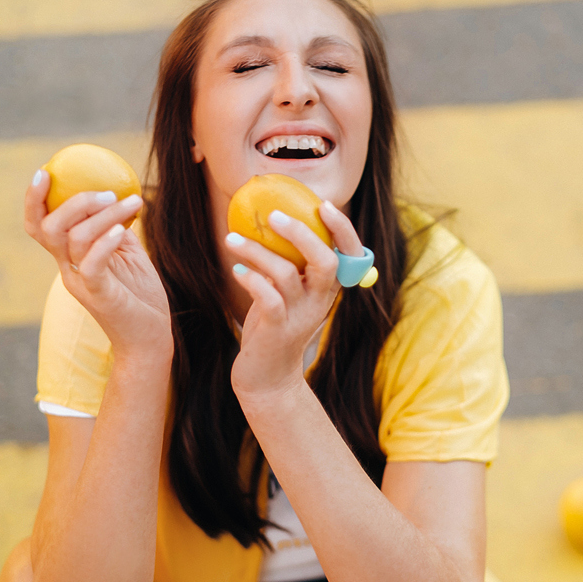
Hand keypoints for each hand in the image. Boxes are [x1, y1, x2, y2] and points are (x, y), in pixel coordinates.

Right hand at [24, 170, 171, 360]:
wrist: (150, 338)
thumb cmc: (140, 296)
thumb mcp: (128, 254)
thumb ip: (115, 228)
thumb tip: (117, 193)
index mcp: (69, 259)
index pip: (39, 227)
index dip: (34, 200)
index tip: (44, 171)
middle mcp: (68, 270)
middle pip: (49, 229)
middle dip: (73, 203)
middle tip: (106, 191)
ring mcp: (81, 283)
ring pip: (74, 239)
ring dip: (104, 215)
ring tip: (132, 203)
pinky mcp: (99, 296)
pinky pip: (93, 263)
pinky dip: (106, 241)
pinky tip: (124, 227)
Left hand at [226, 200, 361, 404]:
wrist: (269, 377)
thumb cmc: (275, 325)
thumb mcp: (289, 292)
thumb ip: (291, 263)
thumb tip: (273, 217)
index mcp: (327, 288)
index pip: (350, 255)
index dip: (342, 229)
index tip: (324, 204)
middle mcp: (319, 301)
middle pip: (325, 261)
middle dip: (301, 233)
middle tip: (273, 215)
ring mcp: (299, 317)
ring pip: (286, 275)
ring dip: (257, 251)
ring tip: (232, 239)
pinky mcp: (277, 330)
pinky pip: (267, 298)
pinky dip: (250, 279)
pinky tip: (236, 270)